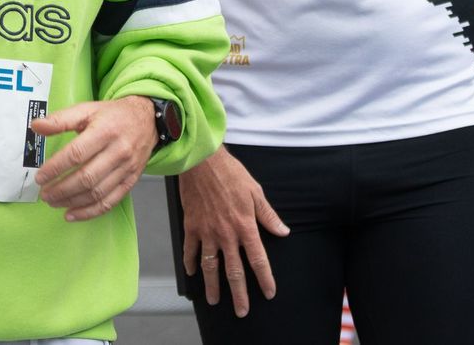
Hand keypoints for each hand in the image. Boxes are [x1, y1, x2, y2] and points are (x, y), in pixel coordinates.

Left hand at [33, 96, 156, 221]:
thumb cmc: (113, 115)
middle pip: (87, 177)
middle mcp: (118, 152)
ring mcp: (126, 169)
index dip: (56, 167)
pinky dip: (90, 211)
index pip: (77, 154)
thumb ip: (60, 119)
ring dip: (73, 201)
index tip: (40, 177)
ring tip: (54, 202)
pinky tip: (73, 213)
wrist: (147, 120)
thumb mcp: (86, 109)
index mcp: (104, 131)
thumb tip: (36, 126)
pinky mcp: (131, 181)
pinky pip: (110, 201)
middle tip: (44, 194)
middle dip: (62, 189)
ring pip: (97, 192)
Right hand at [178, 146, 289, 316]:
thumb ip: (268, 216)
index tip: (269, 293)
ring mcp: (207, 232)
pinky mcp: (191, 226)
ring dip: (213, 286)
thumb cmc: (230, 173)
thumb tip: (283, 232)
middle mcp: (226, 234)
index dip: (265, 279)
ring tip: (214, 301)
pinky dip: (190, 263)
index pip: (258, 260)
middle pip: (234, 271)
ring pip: (210, 266)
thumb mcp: (256, 192)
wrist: (201, 161)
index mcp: (246, 227)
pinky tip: (192, 273)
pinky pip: (190, 249)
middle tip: (242, 311)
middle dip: (239, 294)